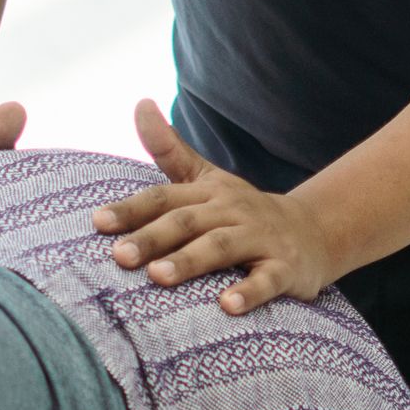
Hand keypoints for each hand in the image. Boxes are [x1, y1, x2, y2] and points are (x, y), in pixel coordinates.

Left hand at [93, 105, 337, 315]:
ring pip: (222, 247)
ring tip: (158, 278)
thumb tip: (140, 103)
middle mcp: (232, 210)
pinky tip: (227, 307)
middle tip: (120, 257)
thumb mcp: (206, 179)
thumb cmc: (242, 211)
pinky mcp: (284, 268)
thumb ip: (170, 149)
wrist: (312, 232)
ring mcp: (260, 238)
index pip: (163, 199)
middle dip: (152, 238)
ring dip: (190, 262)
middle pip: (187, 222)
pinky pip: (267, 280)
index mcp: (208, 193)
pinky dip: (249, 293)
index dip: (130, 209)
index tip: (97, 222)